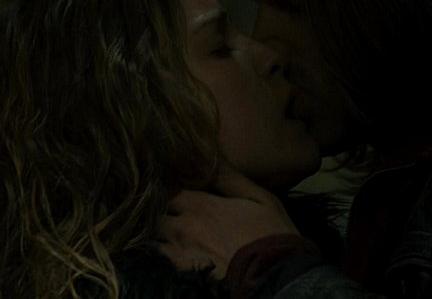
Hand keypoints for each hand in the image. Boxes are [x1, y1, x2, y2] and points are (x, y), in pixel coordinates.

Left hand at [158, 168, 298, 277]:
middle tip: (170, 209)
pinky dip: (162, 252)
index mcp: (202, 206)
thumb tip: (212, 155)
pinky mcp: (183, 274)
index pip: (170, 190)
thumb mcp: (259, 197)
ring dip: (160, 232)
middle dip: (162, 211)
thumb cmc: (271, 234)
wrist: (276, 276)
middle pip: (158, 215)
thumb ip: (230, 177)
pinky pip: (161, 260)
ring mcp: (181, 254)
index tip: (175, 187)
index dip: (171, 187)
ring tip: (169, 230)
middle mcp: (184, 228)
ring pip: (155, 238)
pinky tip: (171, 250)